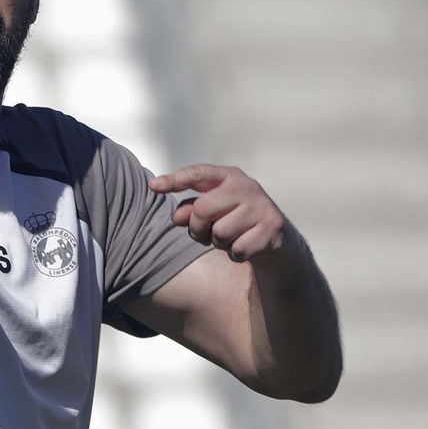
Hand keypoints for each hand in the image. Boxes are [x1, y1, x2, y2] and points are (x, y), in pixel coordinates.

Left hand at [148, 163, 290, 263]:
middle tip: (208, 232)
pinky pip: (237, 249)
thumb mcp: (211, 213)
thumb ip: (191, 210)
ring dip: (219, 243)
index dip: (174, 180)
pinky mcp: (271, 228)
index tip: (153, 186)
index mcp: (229, 176)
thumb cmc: (234, 220)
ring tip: (231, 237)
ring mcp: (261, 206)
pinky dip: (235, 254)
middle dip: (198, 228)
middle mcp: (247, 186)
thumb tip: (176, 217)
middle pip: (202, 209)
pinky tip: (244, 245)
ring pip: (220, 233)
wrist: (274, 238)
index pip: (198, 174)